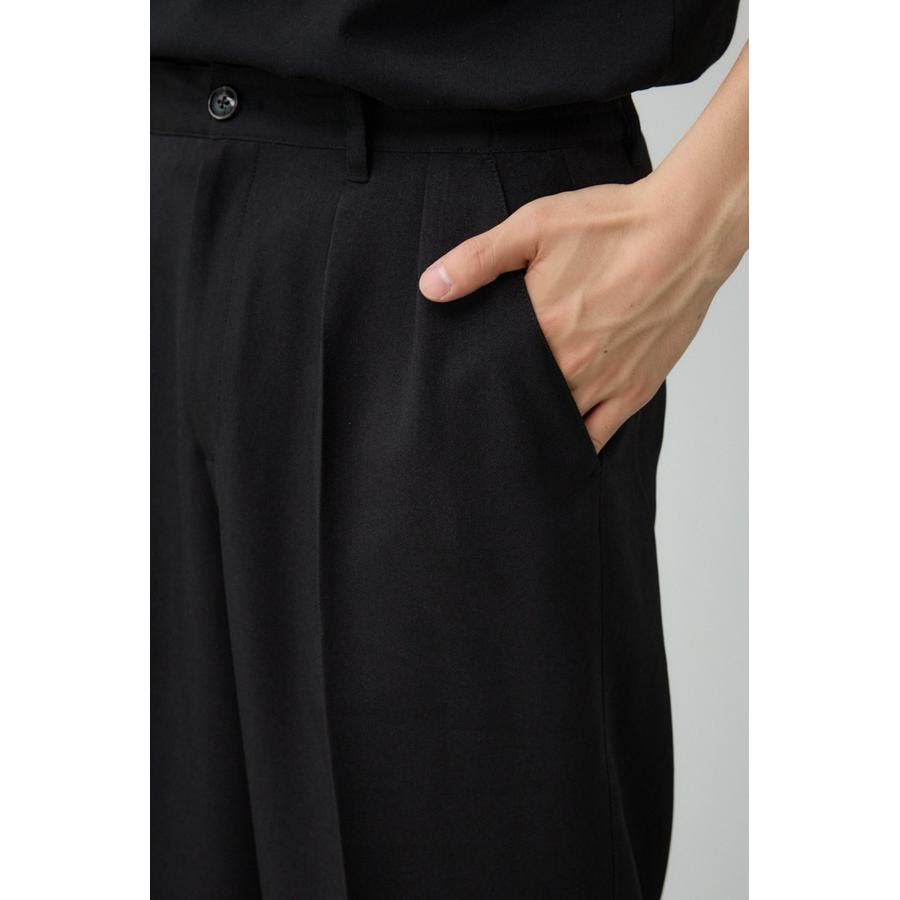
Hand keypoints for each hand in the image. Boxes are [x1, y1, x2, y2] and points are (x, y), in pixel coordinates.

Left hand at [419, 43, 748, 452]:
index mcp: (542, 330)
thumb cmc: (614, 224)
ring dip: (536, 431)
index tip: (458, 396)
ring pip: (559, 427)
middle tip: (480, 421)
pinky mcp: (637, 388)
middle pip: (523, 407)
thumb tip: (430, 287)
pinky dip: (577, 444)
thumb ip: (478, 259)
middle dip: (502, 412)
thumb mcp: (536, 226)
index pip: (493, 378)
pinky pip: (601, 434)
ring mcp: (607, 382)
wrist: (688, 230)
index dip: (474, 389)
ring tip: (514, 437)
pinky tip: (559, 446)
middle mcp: (574, 366)